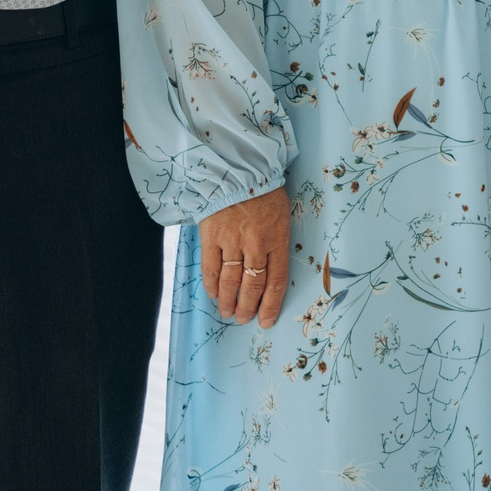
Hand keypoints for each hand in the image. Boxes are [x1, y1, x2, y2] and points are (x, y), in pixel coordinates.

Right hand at [198, 186, 291, 326]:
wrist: (239, 169)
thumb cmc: (264, 193)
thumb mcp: (281, 216)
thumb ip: (275, 243)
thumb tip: (269, 272)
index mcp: (277, 237)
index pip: (276, 279)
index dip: (270, 304)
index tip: (265, 321)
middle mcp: (256, 242)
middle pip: (252, 285)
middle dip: (248, 307)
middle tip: (244, 319)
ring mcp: (232, 240)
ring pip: (230, 281)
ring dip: (228, 301)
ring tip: (228, 313)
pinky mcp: (211, 235)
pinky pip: (209, 268)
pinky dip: (210, 285)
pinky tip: (213, 294)